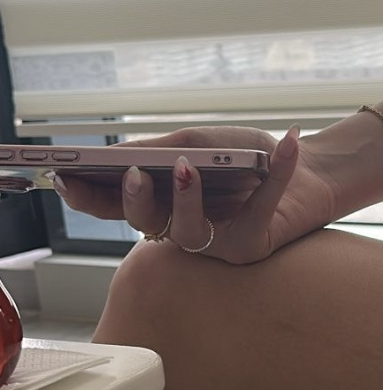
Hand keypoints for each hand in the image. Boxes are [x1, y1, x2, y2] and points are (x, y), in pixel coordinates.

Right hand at [51, 127, 337, 263]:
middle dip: (134, 201)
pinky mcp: (251, 248)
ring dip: (188, 198)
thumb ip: (166, 149)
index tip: (65, 176)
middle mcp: (181, 229)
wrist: (309, 169)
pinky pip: (258, 214)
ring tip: (188, 167)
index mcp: (162, 203)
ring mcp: (214, 244)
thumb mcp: (203, 141)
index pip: (116, 205)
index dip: (89, 196)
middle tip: (134, 175)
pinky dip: (279, 174)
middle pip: (145, 224)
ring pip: (189, 232)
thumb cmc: (248, 156)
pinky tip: (288, 142)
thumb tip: (125, 155)